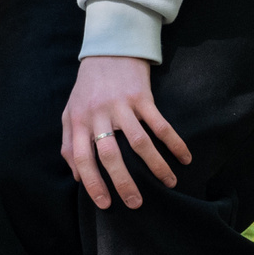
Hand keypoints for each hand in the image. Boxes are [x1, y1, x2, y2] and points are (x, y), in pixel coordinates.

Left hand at [61, 55, 192, 210]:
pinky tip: (184, 158)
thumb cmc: (88, 88)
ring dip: (156, 166)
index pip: (82, 159)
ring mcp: (121, 106)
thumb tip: (76, 177)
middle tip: (136, 203)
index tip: (105, 204)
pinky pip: (160, 124)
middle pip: (110, 155)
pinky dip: (174, 143)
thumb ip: (68, 144)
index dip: (92, 183)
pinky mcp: (142, 97)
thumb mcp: (70, 113)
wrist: (109, 50)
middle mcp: (98, 115)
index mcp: (78, 122)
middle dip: (124, 182)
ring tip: (169, 183)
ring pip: (139, 143)